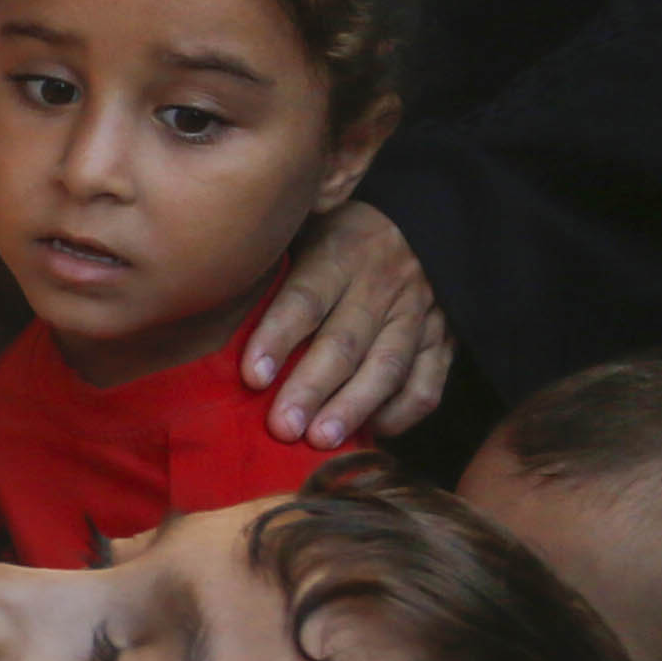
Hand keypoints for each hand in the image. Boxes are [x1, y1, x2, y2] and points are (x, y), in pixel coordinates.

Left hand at [237, 199, 450, 449]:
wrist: (427, 219)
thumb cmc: (342, 231)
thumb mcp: (308, 223)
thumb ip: (276, 255)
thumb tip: (217, 285)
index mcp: (341, 251)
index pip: (306, 298)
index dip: (278, 337)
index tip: (253, 377)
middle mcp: (382, 283)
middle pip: (344, 342)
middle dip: (312, 388)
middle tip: (283, 427)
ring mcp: (419, 312)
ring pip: (387, 366)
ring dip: (353, 407)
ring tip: (322, 441)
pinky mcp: (445, 338)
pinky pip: (429, 383)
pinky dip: (402, 413)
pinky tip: (373, 433)